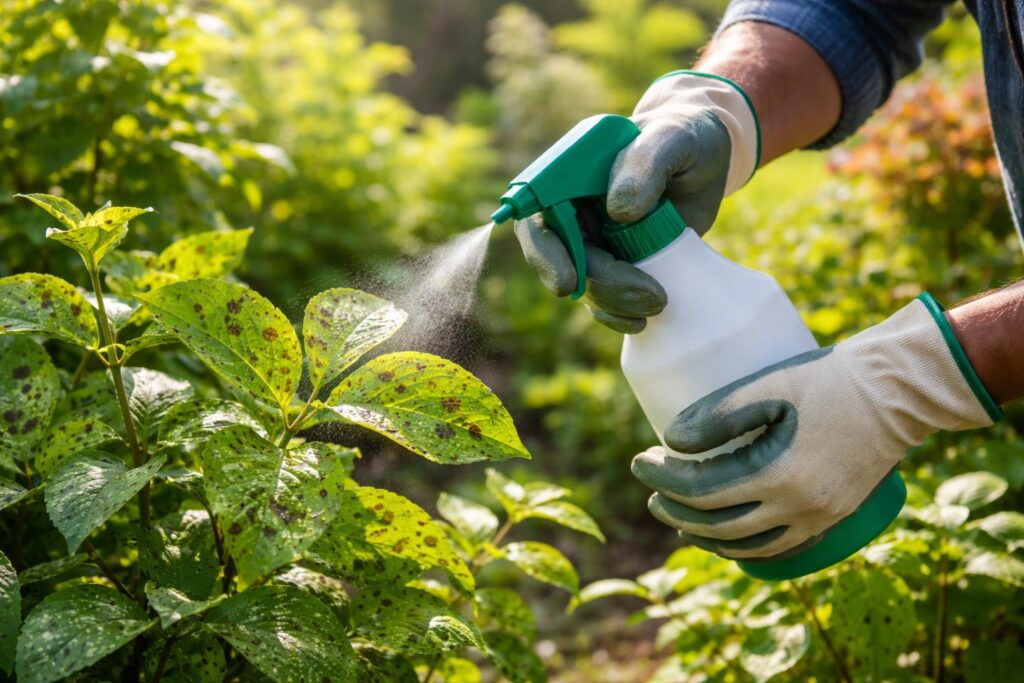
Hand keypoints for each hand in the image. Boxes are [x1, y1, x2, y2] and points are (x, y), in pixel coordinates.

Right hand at [515, 71, 758, 332]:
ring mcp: (593, 240)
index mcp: (567, 176)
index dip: (544, 251)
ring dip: (613, 302)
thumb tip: (618, 210)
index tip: (570, 282)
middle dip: (593, 284)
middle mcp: (571, 211)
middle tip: (641, 298)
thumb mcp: (671, 138)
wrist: (707, 160)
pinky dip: (619, 314)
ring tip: (658, 302)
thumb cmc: (684, 138)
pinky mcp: (616, 263)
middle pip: (557, 257)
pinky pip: (603, 298)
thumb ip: (645, 163)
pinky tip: (644, 319)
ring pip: (584, 283)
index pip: (536, 215)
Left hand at [631, 295, 1001, 559]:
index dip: (664, 478)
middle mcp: (799, 508)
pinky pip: (777, 547)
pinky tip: (723, 535)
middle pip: (717, 524)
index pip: (702, 490)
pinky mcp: (831, 518)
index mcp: (780, 475)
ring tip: (676, 514)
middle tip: (650, 488)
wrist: (897, 393)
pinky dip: (742, 547)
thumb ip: (717, 412)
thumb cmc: (830, 379)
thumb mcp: (769, 383)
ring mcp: (818, 519)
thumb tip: (671, 440)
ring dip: (703, 534)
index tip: (640, 460)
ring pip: (745, 545)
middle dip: (675, 509)